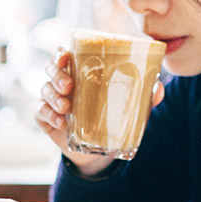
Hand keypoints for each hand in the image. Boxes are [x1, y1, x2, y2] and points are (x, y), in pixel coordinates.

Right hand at [35, 48, 164, 176]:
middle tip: (69, 86)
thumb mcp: (129, 105)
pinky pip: (41, 111)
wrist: (99, 149)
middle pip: (51, 68)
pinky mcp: (45, 117)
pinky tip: (61, 123)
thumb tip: (160, 89)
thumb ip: (144, 95)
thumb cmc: (111, 115)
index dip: (61, 52)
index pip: (65, 53)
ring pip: (45, 89)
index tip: (66, 56)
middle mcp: (62, 81)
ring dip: (53, 96)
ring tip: (66, 108)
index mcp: (80, 70)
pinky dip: (50, 115)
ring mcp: (52, 99)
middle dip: (57, 74)